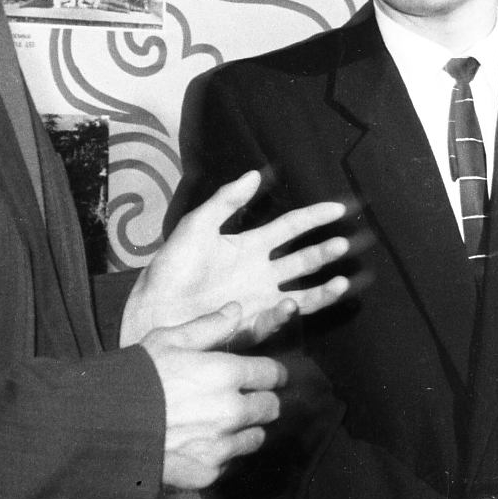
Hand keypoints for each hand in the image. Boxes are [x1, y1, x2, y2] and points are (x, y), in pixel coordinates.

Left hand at [120, 172, 349, 349]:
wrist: (152, 310)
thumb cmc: (171, 269)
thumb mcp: (196, 226)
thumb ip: (226, 201)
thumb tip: (255, 173)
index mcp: (249, 245)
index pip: (291, 227)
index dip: (315, 217)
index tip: (339, 208)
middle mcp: (260, 272)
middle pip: (303, 260)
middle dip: (326, 251)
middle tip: (345, 243)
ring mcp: (258, 300)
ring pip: (302, 294)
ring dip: (324, 288)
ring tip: (342, 282)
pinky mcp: (250, 324)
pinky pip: (276, 319)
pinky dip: (286, 313)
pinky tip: (290, 303)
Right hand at [139, 304, 287, 488]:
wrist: (105, 425)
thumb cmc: (137, 377)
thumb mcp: (169, 339)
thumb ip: (209, 326)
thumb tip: (236, 309)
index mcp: (228, 374)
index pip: (273, 373)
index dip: (270, 373)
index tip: (264, 375)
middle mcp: (232, 410)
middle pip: (271, 407)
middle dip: (262, 401)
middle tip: (246, 400)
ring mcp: (221, 444)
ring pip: (256, 437)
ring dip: (247, 430)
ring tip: (225, 424)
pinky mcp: (207, 471)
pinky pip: (230, 463)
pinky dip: (223, 455)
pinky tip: (205, 445)